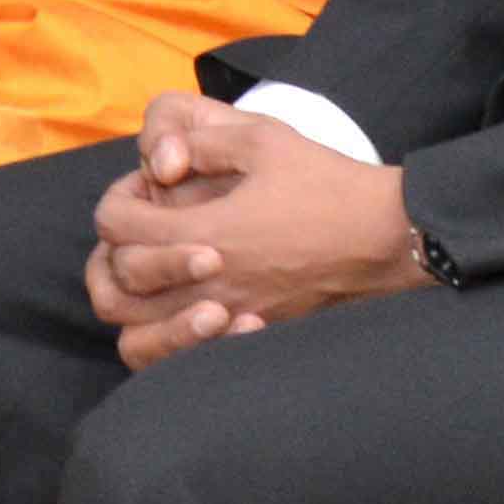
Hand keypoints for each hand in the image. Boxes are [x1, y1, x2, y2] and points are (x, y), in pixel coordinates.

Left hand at [84, 94, 423, 367]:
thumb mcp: (263, 139)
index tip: (144, 191)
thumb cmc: (328, 186)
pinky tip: (190, 312)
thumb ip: (203, 141)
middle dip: (120, 250)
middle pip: (117, 284)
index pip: (116, 226)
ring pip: (140, 340)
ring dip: (135, 308)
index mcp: (204, 230)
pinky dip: (171, 343)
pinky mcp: (250, 340)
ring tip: (154, 281)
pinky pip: (184, 363)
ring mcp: (228, 319)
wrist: (387, 240)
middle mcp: (208, 284)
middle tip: (147, 229)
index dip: (119, 202)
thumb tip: (163, 158)